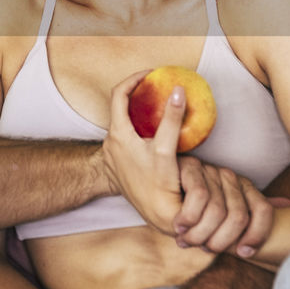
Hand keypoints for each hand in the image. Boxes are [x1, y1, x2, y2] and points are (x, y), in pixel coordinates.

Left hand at [100, 70, 185, 234]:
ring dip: (140, 114)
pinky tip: (157, 134)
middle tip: (158, 88)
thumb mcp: (165, 149)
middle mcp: (111, 142)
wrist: (150, 213)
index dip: (134, 79)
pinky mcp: (119, 164)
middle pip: (121, 108)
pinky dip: (141, 130)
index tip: (151, 74)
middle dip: (139, 96)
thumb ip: (171, 119)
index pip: (119, 94)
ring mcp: (113, 154)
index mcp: (118, 133)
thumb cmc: (155, 184)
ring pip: (125, 124)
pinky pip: (128, 138)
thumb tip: (178, 90)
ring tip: (159, 108)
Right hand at [173, 160, 289, 256]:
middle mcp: (232, 178)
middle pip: (239, 217)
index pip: (264, 211)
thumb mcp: (223, 212)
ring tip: (188, 240)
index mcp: (245, 189)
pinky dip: (188, 219)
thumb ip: (251, 212)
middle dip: (221, 241)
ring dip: (200, 234)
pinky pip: (198, 197)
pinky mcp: (192, 167)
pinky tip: (180, 226)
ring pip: (218, 211)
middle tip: (205, 248)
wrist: (160, 180)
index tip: (244, 254)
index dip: (257, 235)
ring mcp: (212, 171)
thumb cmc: (196, 203)